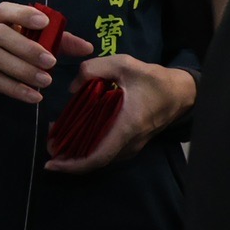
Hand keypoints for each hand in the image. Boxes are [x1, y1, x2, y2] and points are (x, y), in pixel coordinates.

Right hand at [0, 2, 92, 104]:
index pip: (5, 11)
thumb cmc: (4, 50)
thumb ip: (56, 41)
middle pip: (0, 35)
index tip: (44, 22)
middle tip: (51, 61)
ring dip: (23, 70)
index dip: (23, 14)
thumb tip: (87, 48)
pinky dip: (15, 89)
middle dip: (27, 47)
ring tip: (46, 81)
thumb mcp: (25, 40)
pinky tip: (34, 96)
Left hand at [45, 56, 196, 173]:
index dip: (74, 165)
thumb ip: (93, 69)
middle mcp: (129, 142)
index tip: (53, 165)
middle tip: (48, 145)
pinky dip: (89, 146)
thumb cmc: (153, 79)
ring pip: (101, 156)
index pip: (99, 156)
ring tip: (56, 138)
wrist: (180, 92)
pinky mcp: (132, 142)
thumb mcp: (123, 64)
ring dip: (78, 152)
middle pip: (95, 160)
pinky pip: (107, 149)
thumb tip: (72, 87)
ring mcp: (132, 145)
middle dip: (69, 158)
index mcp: (127, 126)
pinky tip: (74, 133)